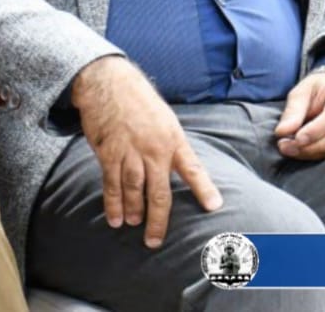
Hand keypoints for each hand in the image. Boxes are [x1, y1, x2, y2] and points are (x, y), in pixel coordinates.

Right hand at [71, 56, 221, 247]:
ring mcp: (131, 152)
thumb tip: (176, 168)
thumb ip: (170, 146)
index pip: (193, 169)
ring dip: (135, 212)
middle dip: (158, 219)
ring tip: (136, 226)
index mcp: (174, 140)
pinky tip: (116, 218)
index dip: (204, 189)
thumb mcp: (166, 120)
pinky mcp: (109, 154)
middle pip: (159, 192)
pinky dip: (113, 204)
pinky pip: (112, 184)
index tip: (214, 206)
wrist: (111, 84)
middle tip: (155, 240)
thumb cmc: (141, 102)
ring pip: (134, 191)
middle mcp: (155, 149)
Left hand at [274, 70, 324, 160]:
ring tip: (288, 148)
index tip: (296, 139)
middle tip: (284, 146)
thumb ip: (293, 110)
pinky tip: (299, 150)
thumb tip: (282, 132)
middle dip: (309, 146)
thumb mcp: (303, 90)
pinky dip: (314, 154)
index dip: (315, 131)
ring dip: (309, 152)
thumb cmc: (320, 88)